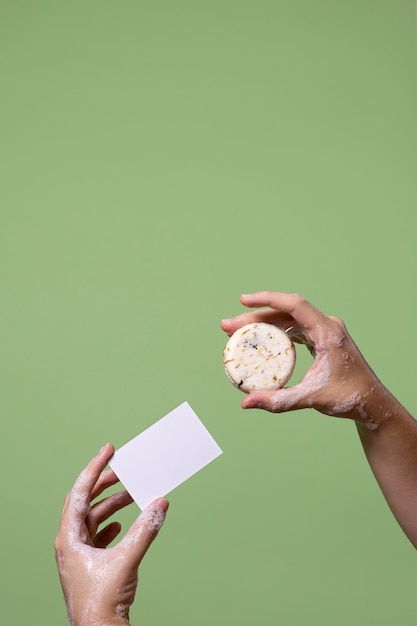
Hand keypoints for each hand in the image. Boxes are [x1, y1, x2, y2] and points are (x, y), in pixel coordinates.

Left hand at [55, 444, 168, 625]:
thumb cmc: (101, 603)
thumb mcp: (126, 560)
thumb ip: (145, 530)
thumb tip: (160, 504)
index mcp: (69, 537)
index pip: (80, 492)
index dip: (95, 468)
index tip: (108, 450)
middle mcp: (70, 542)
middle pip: (86, 502)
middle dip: (105, 484)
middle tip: (122, 469)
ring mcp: (78, 554)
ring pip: (95, 518)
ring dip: (113, 504)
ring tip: (132, 494)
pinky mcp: (90, 564)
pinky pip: (99, 534)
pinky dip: (112, 524)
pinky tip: (123, 523)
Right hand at [221, 291, 392, 428]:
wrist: (372, 403)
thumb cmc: (349, 397)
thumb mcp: (311, 398)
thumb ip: (278, 400)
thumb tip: (246, 402)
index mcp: (328, 332)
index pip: (294, 305)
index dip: (267, 299)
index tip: (243, 300)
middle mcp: (326, 326)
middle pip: (285, 312)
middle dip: (254, 317)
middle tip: (228, 327)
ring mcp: (324, 331)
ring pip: (287, 320)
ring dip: (262, 324)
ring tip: (236, 333)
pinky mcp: (321, 339)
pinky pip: (293, 329)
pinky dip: (274, 332)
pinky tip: (258, 339)